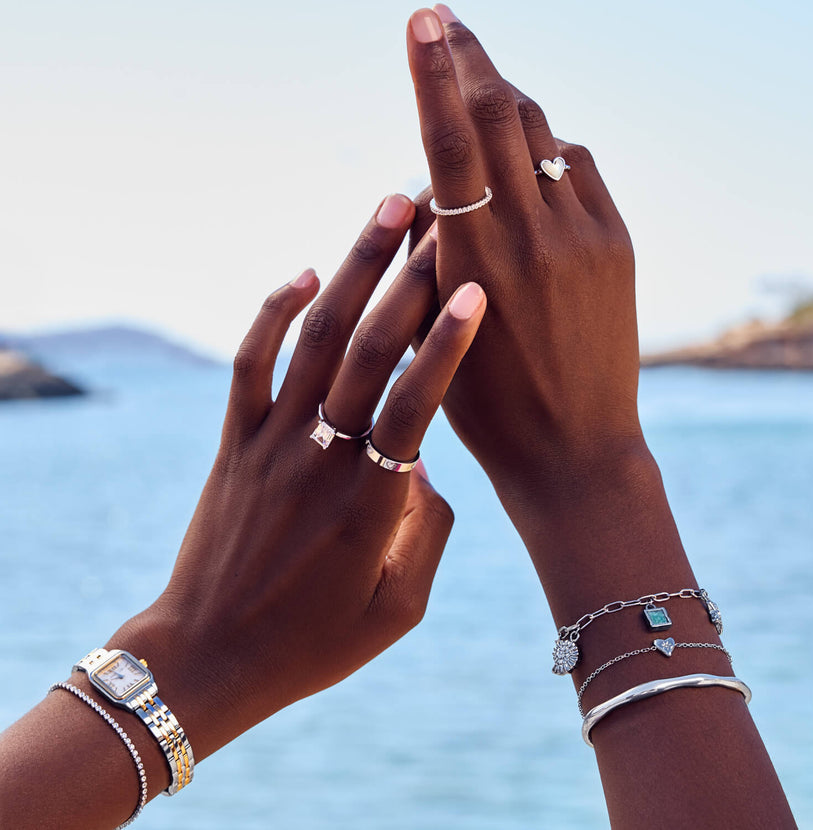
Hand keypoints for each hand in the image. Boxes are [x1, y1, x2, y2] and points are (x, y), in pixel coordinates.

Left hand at [105, 194, 485, 772]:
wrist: (209, 658)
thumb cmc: (312, 643)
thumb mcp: (397, 608)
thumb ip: (427, 531)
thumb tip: (424, 463)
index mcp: (370, 503)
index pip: (416, 403)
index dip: (447, 344)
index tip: (477, 289)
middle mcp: (319, 458)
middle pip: (367, 351)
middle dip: (408, 277)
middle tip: (441, 217)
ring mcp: (269, 443)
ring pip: (313, 338)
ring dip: (351, 268)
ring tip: (386, 210)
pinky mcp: (233, 443)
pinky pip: (250, 362)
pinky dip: (274, 312)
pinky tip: (304, 274)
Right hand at [406, 6, 642, 510]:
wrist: (571, 448)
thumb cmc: (484, 402)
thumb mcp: (432, 330)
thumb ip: (427, 251)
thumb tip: (428, 185)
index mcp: (471, 262)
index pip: (448, 142)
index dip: (433, 73)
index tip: (422, 18)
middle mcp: (530, 237)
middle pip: (500, 113)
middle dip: (469, 57)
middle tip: (446, 22)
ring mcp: (583, 236)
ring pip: (540, 132)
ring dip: (506, 106)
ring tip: (480, 98)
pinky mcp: (617, 243)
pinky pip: (576, 167)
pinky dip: (545, 153)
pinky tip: (528, 167)